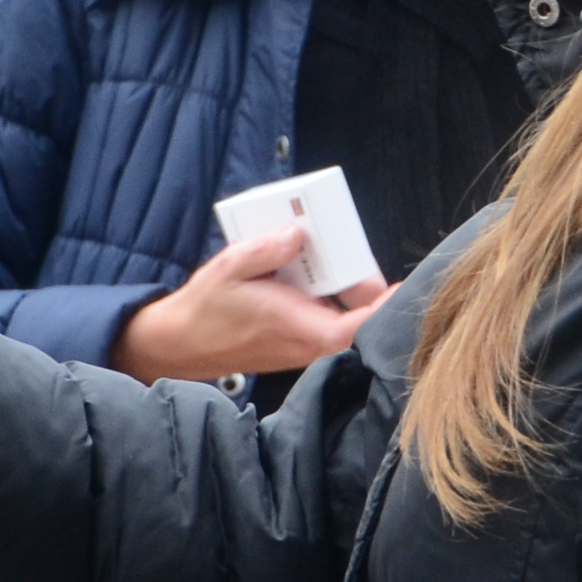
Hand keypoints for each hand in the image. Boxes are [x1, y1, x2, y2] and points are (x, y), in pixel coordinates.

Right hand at [110, 225, 382, 385]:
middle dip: (365, 286)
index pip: (360, 326)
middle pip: (359, 318)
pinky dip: (328, 299)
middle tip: (356, 253)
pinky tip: (313, 275)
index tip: (403, 286)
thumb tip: (298, 234)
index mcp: (301, 329)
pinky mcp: (296, 344)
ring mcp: (304, 347)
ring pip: (344, 320)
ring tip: (335, 256)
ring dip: (346, 291)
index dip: (386, 308)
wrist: (178, 344)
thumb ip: (268, 249)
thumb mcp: (232, 267)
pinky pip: (326, 322)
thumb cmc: (205, 310)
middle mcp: (309, 344)